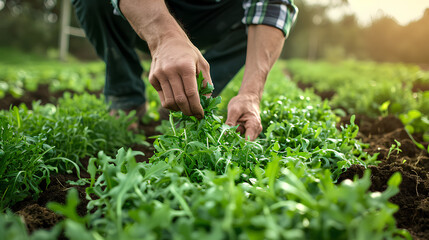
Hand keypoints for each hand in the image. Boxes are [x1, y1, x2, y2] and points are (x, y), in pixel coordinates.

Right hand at [119, 0, 211, 117]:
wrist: (166, 40)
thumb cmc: (187, 53)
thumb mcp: (202, 63)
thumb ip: (206, 81)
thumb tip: (207, 101)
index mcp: (185, 67)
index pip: (191, 93)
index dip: (197, 107)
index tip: (201, 114)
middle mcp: (171, 71)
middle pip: (180, 100)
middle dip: (189, 111)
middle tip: (194, 115)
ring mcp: (160, 75)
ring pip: (169, 102)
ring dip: (179, 110)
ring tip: (186, 109)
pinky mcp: (153, 79)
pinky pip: (163, 98)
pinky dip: (171, 104)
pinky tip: (177, 102)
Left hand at [226, 93, 261, 140]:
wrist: (248, 97)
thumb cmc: (242, 102)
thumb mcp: (234, 109)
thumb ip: (230, 122)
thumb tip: (225, 134)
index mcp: (254, 124)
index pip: (248, 140)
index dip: (239, 142)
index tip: (230, 139)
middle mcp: (256, 129)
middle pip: (245, 140)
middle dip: (236, 135)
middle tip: (232, 124)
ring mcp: (254, 130)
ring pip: (242, 137)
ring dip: (236, 132)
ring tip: (236, 121)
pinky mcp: (250, 130)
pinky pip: (242, 135)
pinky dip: (237, 131)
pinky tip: (236, 123)